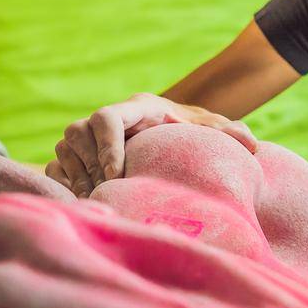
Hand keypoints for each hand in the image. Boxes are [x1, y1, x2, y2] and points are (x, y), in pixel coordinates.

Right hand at [46, 92, 255, 195]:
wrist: (177, 134)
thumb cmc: (193, 134)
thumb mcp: (212, 131)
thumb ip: (231, 134)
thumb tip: (252, 145)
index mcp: (137, 108)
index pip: (107, 116)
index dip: (107, 144)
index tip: (117, 173)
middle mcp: (107, 119)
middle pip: (77, 132)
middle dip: (91, 165)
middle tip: (109, 192)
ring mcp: (88, 137)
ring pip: (64, 148)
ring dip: (78, 174)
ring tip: (99, 198)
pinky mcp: (77, 155)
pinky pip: (56, 166)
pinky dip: (65, 182)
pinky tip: (86, 200)